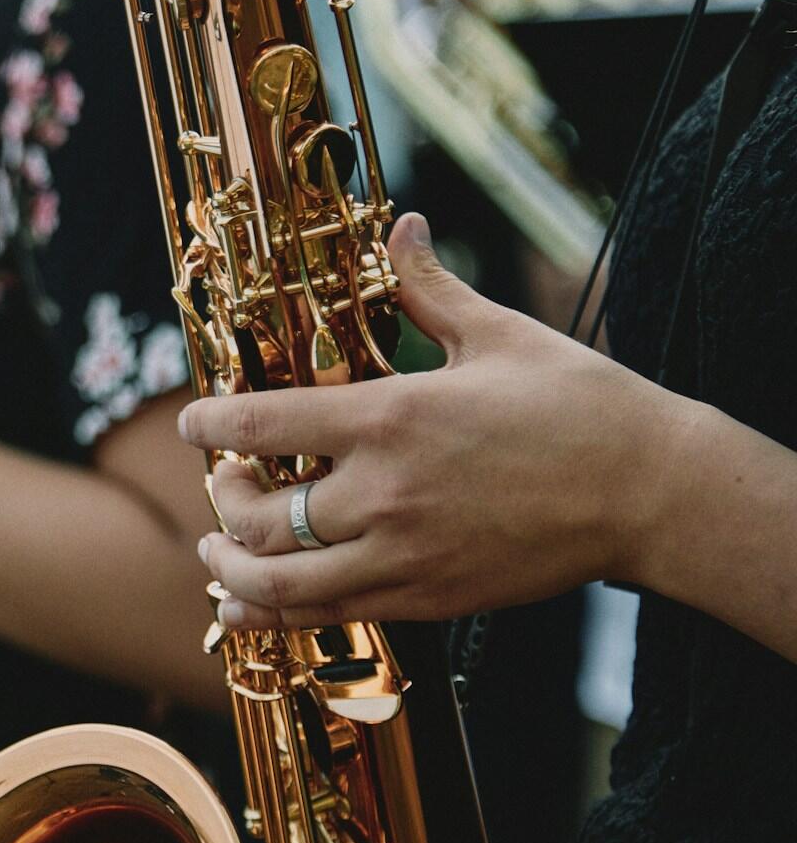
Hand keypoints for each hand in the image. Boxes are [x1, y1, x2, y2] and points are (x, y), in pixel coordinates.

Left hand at [178, 212, 693, 628]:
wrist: (651, 494)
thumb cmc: (580, 406)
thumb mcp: (499, 334)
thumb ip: (430, 288)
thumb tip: (402, 227)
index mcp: (390, 417)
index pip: (261, 424)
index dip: (208, 426)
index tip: (191, 424)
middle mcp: (383, 494)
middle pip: (254, 515)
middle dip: (220, 500)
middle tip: (221, 485)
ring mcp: (401, 555)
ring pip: (277, 581)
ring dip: (229, 569)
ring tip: (215, 552)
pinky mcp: (424, 600)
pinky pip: (325, 616)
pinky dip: (270, 614)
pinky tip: (242, 606)